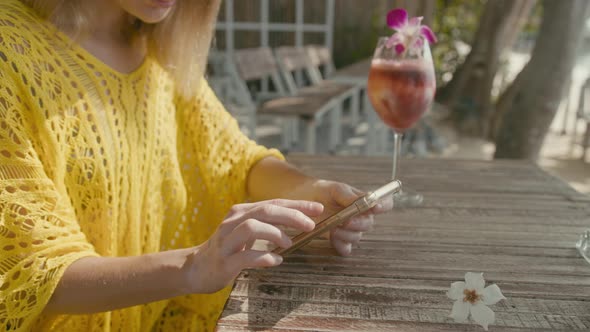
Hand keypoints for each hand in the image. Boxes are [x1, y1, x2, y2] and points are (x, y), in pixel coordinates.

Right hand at [183, 199, 322, 293]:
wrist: (196, 268)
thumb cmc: (228, 249)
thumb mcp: (246, 231)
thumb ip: (267, 223)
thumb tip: (299, 220)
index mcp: (241, 211)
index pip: (273, 203)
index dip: (297, 205)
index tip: (318, 209)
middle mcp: (233, 222)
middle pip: (265, 211)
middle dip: (291, 216)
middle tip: (310, 225)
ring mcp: (226, 241)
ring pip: (252, 227)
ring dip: (275, 234)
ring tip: (289, 244)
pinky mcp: (224, 260)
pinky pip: (245, 257)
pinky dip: (263, 258)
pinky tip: (275, 261)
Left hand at [310, 180, 392, 255]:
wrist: (305, 198)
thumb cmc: (323, 191)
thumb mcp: (335, 189)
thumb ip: (349, 196)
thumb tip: (365, 199)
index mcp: (365, 202)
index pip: (385, 204)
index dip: (384, 206)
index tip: (376, 207)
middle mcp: (361, 218)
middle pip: (368, 224)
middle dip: (358, 223)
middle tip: (346, 221)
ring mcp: (351, 231)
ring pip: (356, 237)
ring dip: (346, 234)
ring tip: (333, 228)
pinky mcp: (339, 241)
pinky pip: (346, 249)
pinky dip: (340, 245)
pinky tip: (332, 239)